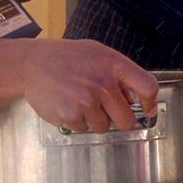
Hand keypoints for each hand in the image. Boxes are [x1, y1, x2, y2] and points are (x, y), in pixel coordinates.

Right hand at [22, 39, 157, 132]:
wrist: (32, 64)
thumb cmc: (68, 58)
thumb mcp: (99, 54)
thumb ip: (120, 74)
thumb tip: (137, 99)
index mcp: (114, 65)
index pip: (148, 87)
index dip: (150, 102)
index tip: (146, 108)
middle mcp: (103, 84)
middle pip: (127, 120)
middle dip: (120, 119)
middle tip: (107, 109)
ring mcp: (86, 101)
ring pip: (104, 127)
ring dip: (95, 119)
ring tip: (81, 101)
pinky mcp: (70, 115)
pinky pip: (83, 128)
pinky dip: (78, 121)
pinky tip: (69, 104)